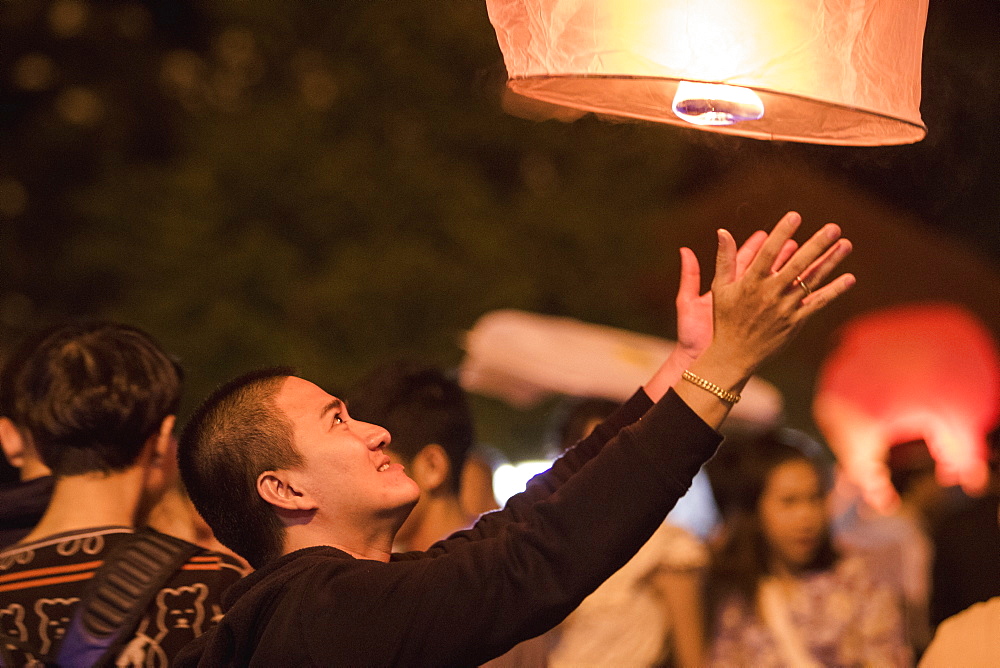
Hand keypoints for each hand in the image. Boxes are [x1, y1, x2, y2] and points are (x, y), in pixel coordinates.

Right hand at [674, 212, 854, 428]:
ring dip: (830, 262)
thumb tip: (722, 231)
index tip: (795, 216)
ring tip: (846, 244)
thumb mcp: (720, 289)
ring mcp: (785, 309)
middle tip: (833, 227)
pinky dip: (833, 291)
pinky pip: (818, 304)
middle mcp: (770, 294)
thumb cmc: (726, 319)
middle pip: (797, 265)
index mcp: (750, 283)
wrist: (734, 355)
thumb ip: (725, 259)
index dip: (781, 234)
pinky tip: (849, 278)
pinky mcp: (795, 322)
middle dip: (816, 245)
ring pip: (811, 281)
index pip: (768, 254)